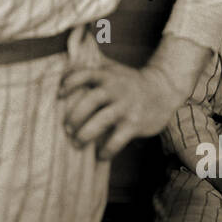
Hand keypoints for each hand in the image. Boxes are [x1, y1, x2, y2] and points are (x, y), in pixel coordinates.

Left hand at [58, 60, 178, 160]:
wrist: (163, 90)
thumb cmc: (130, 81)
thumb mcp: (114, 69)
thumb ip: (93, 66)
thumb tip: (65, 65)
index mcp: (107, 76)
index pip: (84, 74)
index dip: (69, 83)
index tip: (59, 95)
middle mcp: (116, 89)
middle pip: (90, 100)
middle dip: (74, 116)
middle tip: (66, 128)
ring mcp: (125, 107)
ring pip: (101, 120)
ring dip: (85, 134)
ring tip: (77, 144)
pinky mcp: (134, 123)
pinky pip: (116, 140)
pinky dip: (106, 150)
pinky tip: (100, 155)